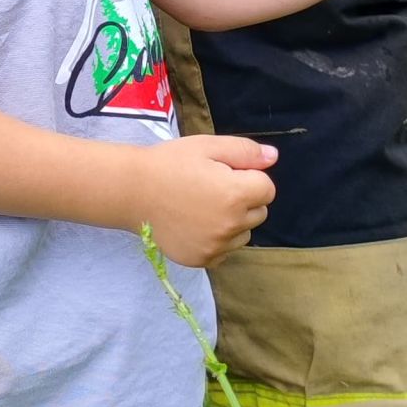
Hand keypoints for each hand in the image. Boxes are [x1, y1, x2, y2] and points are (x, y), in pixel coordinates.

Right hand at [132, 134, 278, 265]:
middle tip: (213, 187)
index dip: (249, 176)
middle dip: (245, 199)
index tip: (225, 172)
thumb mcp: (207, 146)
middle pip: (259, 213)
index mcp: (236, 194)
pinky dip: (217, 240)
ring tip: (203, 206)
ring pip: (244, 234)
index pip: (267, 189)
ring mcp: (217, 246)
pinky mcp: (202, 260)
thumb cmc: (170, 163)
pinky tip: (196, 225)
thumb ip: (245, 152)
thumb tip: (274, 158)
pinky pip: (225, 251)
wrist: (133, 191)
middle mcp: (231, 225)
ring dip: (233, 222)